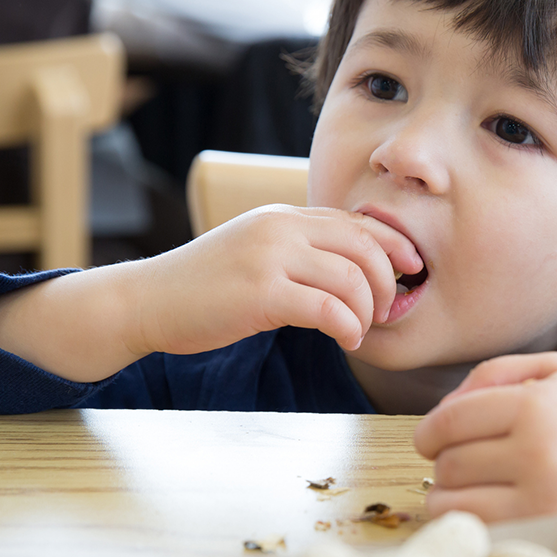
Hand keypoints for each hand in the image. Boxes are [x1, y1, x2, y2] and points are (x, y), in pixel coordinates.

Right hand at [135, 205, 422, 356]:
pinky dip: (348, 327)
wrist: (146, 301)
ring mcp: (270, 257)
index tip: (411, 270)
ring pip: (351, 278)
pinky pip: (328, 308)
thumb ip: (297, 251)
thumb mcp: (255, 252)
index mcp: (282, 216)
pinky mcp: (261, 293)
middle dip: (387, 282)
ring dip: (367, 311)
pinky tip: (345, 339)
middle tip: (385, 311)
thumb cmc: (203, 287)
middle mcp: (280, 228)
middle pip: (364, 246)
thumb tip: (350, 270)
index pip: (356, 222)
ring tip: (359, 330)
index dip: (394, 246)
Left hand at [413, 353, 556, 524]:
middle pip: (449, 469)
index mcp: (538, 407)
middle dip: (449, 466)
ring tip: (478, 492)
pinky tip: (497, 517)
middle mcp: (542, 458)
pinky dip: (480, 532)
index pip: (448, 424)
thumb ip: (493, 375)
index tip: (433, 441)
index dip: (430, 433)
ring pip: (456, 512)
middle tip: (472, 465)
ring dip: (455, 503)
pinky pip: (486, 542)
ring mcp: (550, 509)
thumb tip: (438, 414)